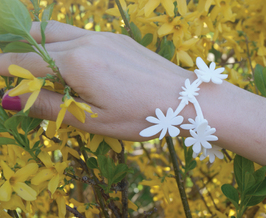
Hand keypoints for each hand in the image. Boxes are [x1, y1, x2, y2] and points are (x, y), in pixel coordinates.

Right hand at [0, 21, 193, 140]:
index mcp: (77, 64)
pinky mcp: (116, 37)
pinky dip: (64, 45)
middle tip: (14, 71)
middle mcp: (87, 42)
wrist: (183, 99)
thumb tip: (8, 99)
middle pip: (37, 41)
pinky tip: (71, 63)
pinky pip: (80, 35)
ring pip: (58, 32)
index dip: (3, 69)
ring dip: (40, 45)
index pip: (25, 63)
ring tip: (38, 66)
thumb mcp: (92, 119)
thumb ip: (49, 106)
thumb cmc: (140, 116)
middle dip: (17, 54)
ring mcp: (103, 36)